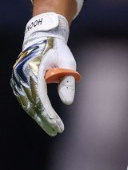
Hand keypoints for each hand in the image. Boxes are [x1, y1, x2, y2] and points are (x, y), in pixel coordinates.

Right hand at [11, 12, 79, 135]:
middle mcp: (22, 75)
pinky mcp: (18, 82)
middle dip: (44, 119)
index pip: (40, 97)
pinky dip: (34, 109)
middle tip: (56, 131)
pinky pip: (25, 99)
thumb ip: (68, 82)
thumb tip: (67, 103)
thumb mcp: (68, 62)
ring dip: (39, 117)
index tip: (58, 125)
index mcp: (34, 69)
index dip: (48, 114)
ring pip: (27, 104)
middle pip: (32, 104)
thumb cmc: (58, 50)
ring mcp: (18, 79)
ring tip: (52, 128)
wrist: (41, 37)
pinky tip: (44, 118)